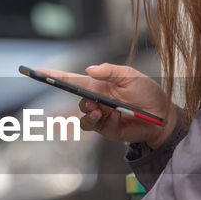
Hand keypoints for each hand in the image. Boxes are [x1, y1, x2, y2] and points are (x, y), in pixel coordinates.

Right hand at [36, 63, 178, 147]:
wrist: (162, 117)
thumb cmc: (147, 93)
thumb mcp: (131, 76)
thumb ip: (110, 71)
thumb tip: (89, 70)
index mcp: (99, 84)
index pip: (72, 80)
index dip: (54, 75)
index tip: (38, 71)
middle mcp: (96, 100)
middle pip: (75, 100)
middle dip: (79, 100)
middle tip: (92, 101)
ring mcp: (100, 116)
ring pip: (82, 117)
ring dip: (89, 114)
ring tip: (101, 110)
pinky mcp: (107, 129)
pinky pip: (95, 127)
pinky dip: (102, 121)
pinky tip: (115, 116)